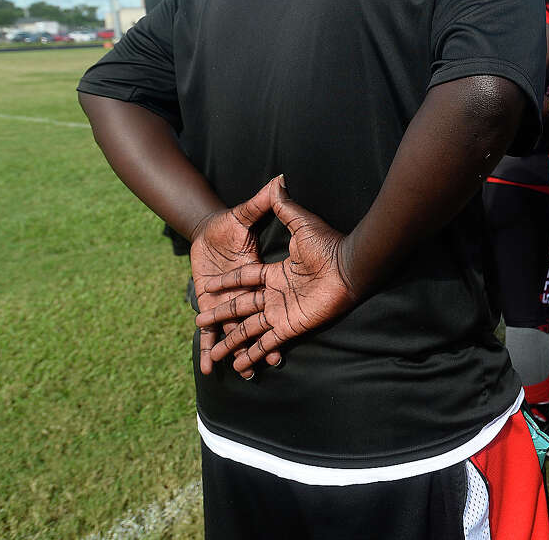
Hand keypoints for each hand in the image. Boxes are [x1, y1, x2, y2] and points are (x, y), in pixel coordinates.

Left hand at [189, 176, 284, 372]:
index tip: (294, 329)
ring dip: (238, 353)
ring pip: (237, 333)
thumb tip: (279, 180)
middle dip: (265, 344)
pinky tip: (209, 367)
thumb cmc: (228, 224)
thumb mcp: (244, 214)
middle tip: (276, 366)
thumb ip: (263, 201)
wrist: (206, 232)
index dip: (283, 314)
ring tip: (244, 377)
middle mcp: (251, 294)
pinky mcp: (211, 308)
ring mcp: (229, 304)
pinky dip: (209, 347)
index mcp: (262, 276)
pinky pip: (212, 331)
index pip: (273, 298)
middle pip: (258, 322)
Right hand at [196, 183, 359, 376]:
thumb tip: (277, 182)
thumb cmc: (329, 245)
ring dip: (231, 343)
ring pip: (249, 331)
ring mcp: (282, 313)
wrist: (349, 266)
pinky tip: (237, 366)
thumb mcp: (301, 223)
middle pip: (240, 308)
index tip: (206, 288)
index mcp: (275, 274)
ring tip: (212, 357)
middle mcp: (276, 295)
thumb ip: (285, 207)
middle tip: (199, 322)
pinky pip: (267, 343)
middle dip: (220, 316)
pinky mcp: (291, 327)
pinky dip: (252, 355)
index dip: (226, 285)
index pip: (244, 281)